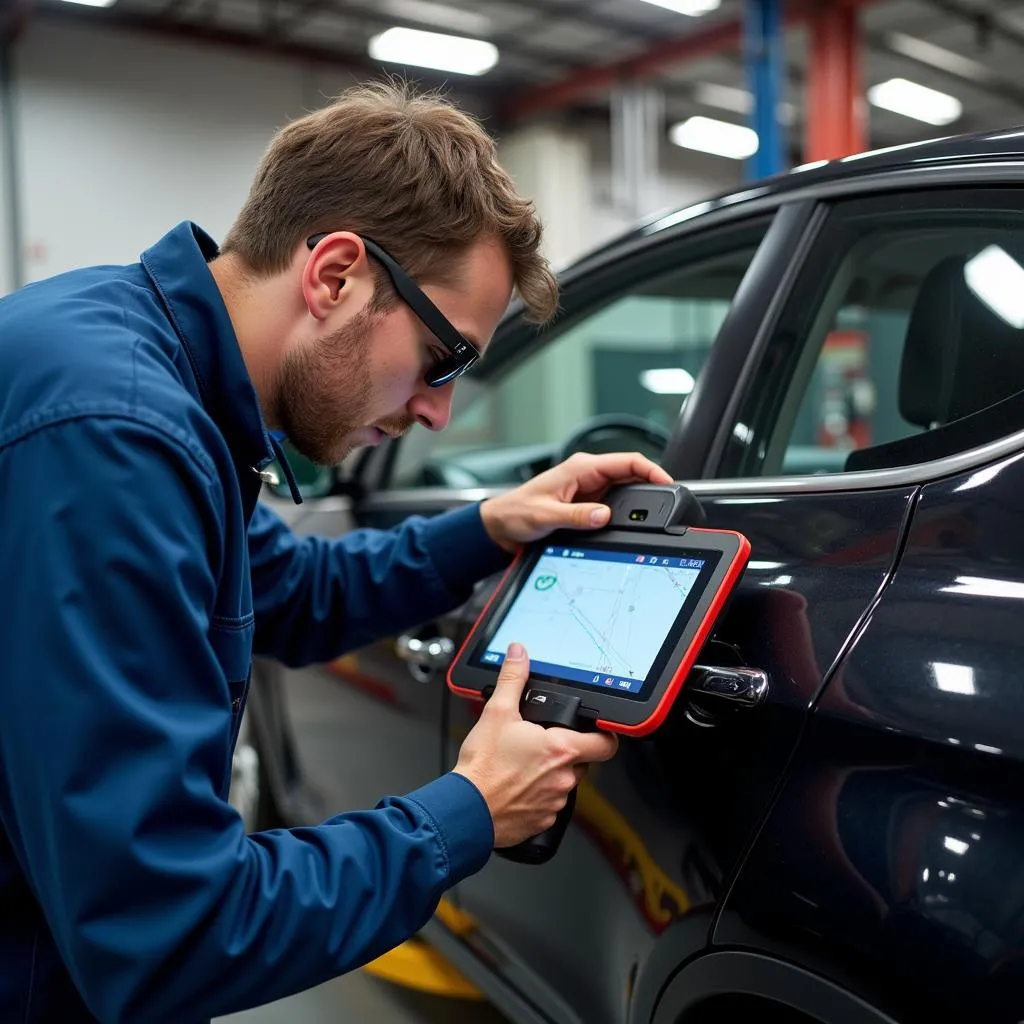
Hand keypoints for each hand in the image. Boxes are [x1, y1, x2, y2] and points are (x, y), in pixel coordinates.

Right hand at [453, 643, 618, 847]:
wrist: (466, 809)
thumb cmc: (483, 767)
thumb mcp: (497, 712)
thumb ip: (512, 679)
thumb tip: (519, 655)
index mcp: (561, 749)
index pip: (606, 744)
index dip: (604, 735)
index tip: (596, 730)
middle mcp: (564, 778)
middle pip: (581, 761)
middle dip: (565, 751)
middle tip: (540, 743)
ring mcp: (555, 802)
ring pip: (563, 783)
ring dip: (550, 773)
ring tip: (523, 765)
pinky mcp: (543, 820)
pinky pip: (549, 804)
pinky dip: (537, 795)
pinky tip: (517, 785)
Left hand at [479, 452, 673, 553]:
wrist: (501, 526)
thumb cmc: (516, 512)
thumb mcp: (546, 516)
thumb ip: (576, 516)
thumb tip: (603, 516)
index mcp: (580, 468)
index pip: (627, 461)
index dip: (651, 469)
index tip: (668, 483)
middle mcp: (587, 475)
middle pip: (631, 476)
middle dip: (650, 488)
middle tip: (666, 506)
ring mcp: (589, 489)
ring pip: (625, 491)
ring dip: (638, 502)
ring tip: (651, 517)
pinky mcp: (587, 503)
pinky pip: (614, 505)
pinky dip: (625, 513)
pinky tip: (631, 523)